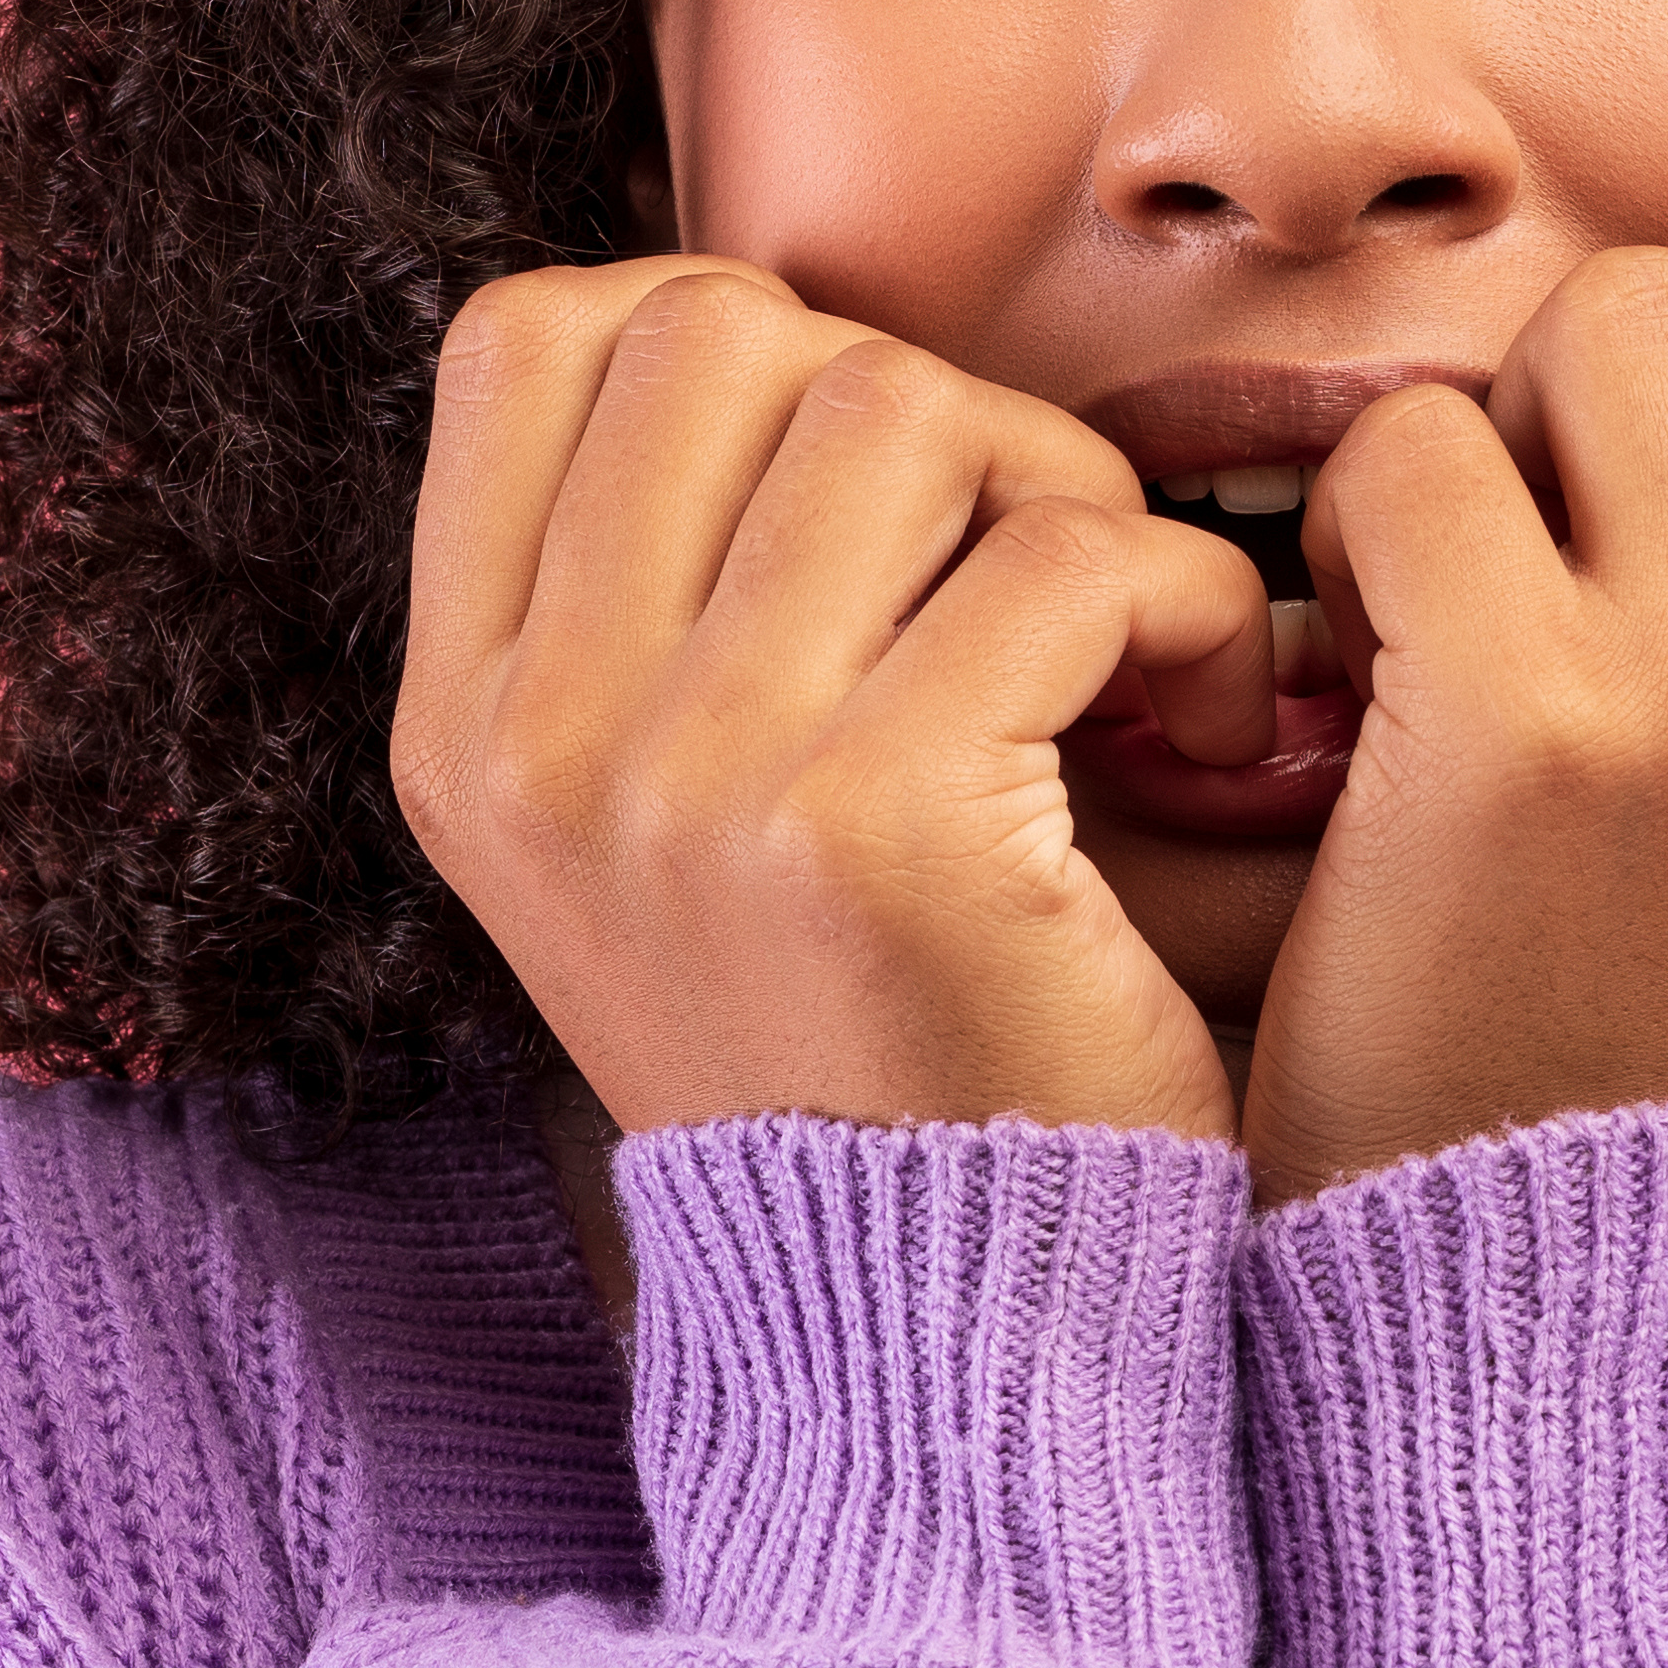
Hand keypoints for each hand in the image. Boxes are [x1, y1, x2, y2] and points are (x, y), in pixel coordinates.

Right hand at [396, 259, 1275, 1144]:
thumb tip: (740, 323)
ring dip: (1068, 496)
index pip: (530, 340)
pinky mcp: (877, 830)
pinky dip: (1186, 610)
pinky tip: (1202, 725)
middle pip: (728, 332)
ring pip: (903, 409)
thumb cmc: (876, 1044)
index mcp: (466, 728)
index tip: (872, 485)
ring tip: (1118, 657)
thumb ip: (655, 598)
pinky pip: (1067, 553)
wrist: (955, 1343)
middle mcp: (541, 744)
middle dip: (922, 405)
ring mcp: (690, 781)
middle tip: (1019, 561)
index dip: (739, 340)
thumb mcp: (663, 834)